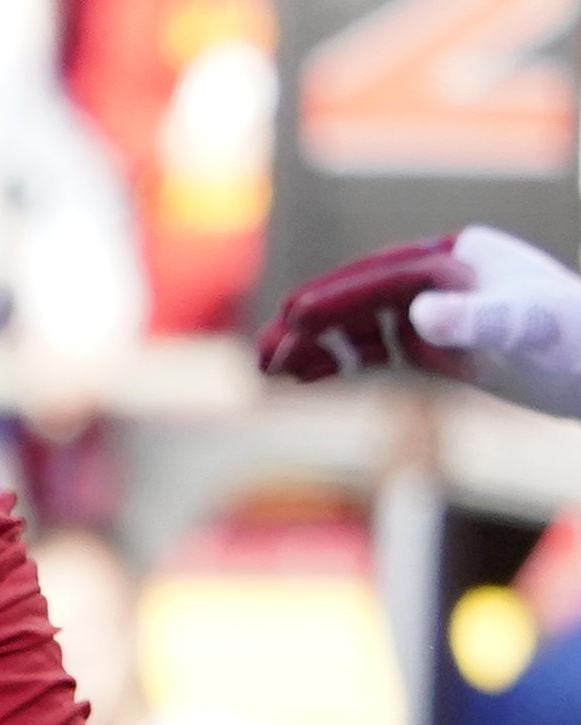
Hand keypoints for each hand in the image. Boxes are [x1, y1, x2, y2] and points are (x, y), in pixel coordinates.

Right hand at [264, 227, 580, 415]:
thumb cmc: (575, 341)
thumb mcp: (528, 328)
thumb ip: (476, 318)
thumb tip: (419, 314)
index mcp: (461, 259)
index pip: (383, 274)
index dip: (335, 296)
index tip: (292, 317)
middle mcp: (442, 279)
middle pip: (360, 297)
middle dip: (309, 324)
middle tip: (262, 355)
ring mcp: (436, 311)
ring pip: (359, 323)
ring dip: (315, 345)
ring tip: (271, 370)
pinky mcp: (436, 344)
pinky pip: (374, 348)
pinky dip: (339, 360)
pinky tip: (308, 377)